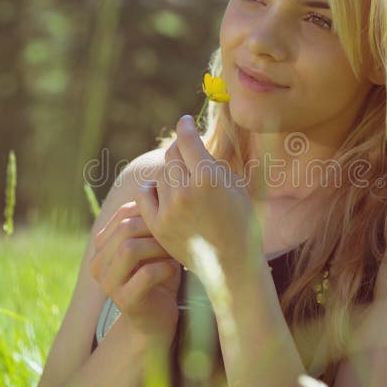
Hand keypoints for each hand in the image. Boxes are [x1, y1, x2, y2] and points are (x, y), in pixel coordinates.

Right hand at [89, 201, 181, 340]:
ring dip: (159, 247)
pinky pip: (146, 275)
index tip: (174, 218)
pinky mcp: (125, 302)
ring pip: (130, 249)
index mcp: (102, 245)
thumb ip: (150, 221)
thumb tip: (162, 185)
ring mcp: (109, 284)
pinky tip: (174, 269)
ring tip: (175, 251)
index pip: (123, 214)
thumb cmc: (159, 275)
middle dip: (156, 228)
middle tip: (179, 233)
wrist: (157, 318)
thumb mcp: (153, 244)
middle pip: (125, 229)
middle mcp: (99, 263)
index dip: (151, 211)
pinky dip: (165, 268)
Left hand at [135, 115, 262, 276]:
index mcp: (209, 178)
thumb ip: (213, 160)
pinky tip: (164, 191)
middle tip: (187, 150)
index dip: (186, 126)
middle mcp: (186, 191)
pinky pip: (146, 194)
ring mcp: (169, 210)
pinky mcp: (158, 225)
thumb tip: (194, 139)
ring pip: (161, 175)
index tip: (186, 121)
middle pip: (172, 155)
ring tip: (183, 178)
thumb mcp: (235, 185)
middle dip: (180, 149)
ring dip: (171, 172)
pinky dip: (153, 189)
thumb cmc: (240, 221)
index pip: (187, 138)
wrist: (232, 265)